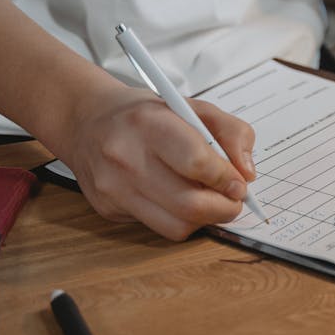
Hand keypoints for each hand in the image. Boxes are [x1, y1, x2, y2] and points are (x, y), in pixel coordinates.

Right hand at [57, 82, 257, 240]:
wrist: (87, 122)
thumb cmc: (144, 115)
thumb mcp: (192, 106)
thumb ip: (231, 132)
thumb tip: (246, 172)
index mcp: (149, 123)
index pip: (197, 163)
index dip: (227, 179)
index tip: (240, 183)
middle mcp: (126, 157)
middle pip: (189, 203)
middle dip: (224, 208)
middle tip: (234, 200)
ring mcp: (113, 188)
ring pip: (176, 225)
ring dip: (205, 220)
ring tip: (210, 201)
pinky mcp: (108, 210)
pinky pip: (159, 228)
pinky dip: (181, 220)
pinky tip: (180, 200)